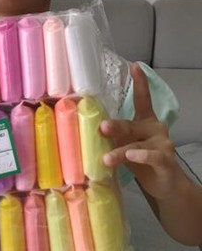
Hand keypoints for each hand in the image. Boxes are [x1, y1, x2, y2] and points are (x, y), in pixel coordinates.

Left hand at [100, 62, 178, 201]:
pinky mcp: (165, 159)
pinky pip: (152, 156)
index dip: (139, 83)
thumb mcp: (125, 145)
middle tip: (101, 127)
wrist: (165, 184)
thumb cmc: (141, 161)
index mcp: (145, 121)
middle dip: (115, 126)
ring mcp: (161, 143)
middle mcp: (154, 128)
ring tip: (106, 159)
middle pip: (131, 124)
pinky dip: (141, 156)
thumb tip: (85, 130)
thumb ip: (113, 137)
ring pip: (137, 145)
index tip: (134, 66)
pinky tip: (132, 157)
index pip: (143, 99)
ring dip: (120, 151)